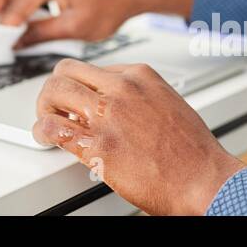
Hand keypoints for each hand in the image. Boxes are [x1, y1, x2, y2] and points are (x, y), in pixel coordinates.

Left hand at [33, 59, 243, 214]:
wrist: (205, 179)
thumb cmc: (191, 149)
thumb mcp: (167, 102)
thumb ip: (138, 95)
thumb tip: (113, 99)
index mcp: (139, 76)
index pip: (91, 67)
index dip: (79, 85)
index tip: (76, 98)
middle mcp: (122, 89)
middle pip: (66, 72)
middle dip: (55, 89)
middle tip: (54, 106)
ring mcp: (109, 116)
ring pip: (55, 92)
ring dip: (45, 107)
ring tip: (48, 120)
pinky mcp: (100, 146)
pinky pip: (56, 128)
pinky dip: (42, 130)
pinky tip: (45, 136)